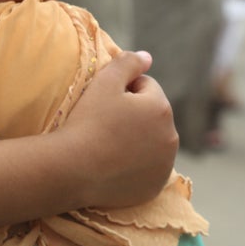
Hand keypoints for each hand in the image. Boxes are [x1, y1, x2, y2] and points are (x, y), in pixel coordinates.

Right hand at [59, 50, 177, 206]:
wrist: (73, 168)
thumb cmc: (88, 121)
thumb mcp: (105, 81)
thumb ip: (129, 62)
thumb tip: (148, 57)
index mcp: (162, 109)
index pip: (145, 87)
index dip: (122, 90)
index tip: (103, 103)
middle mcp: (171, 138)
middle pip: (151, 115)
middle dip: (134, 115)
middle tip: (104, 123)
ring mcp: (164, 166)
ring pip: (151, 142)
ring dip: (137, 139)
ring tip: (109, 144)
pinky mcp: (153, 187)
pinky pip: (146, 168)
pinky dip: (135, 164)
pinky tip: (114, 164)